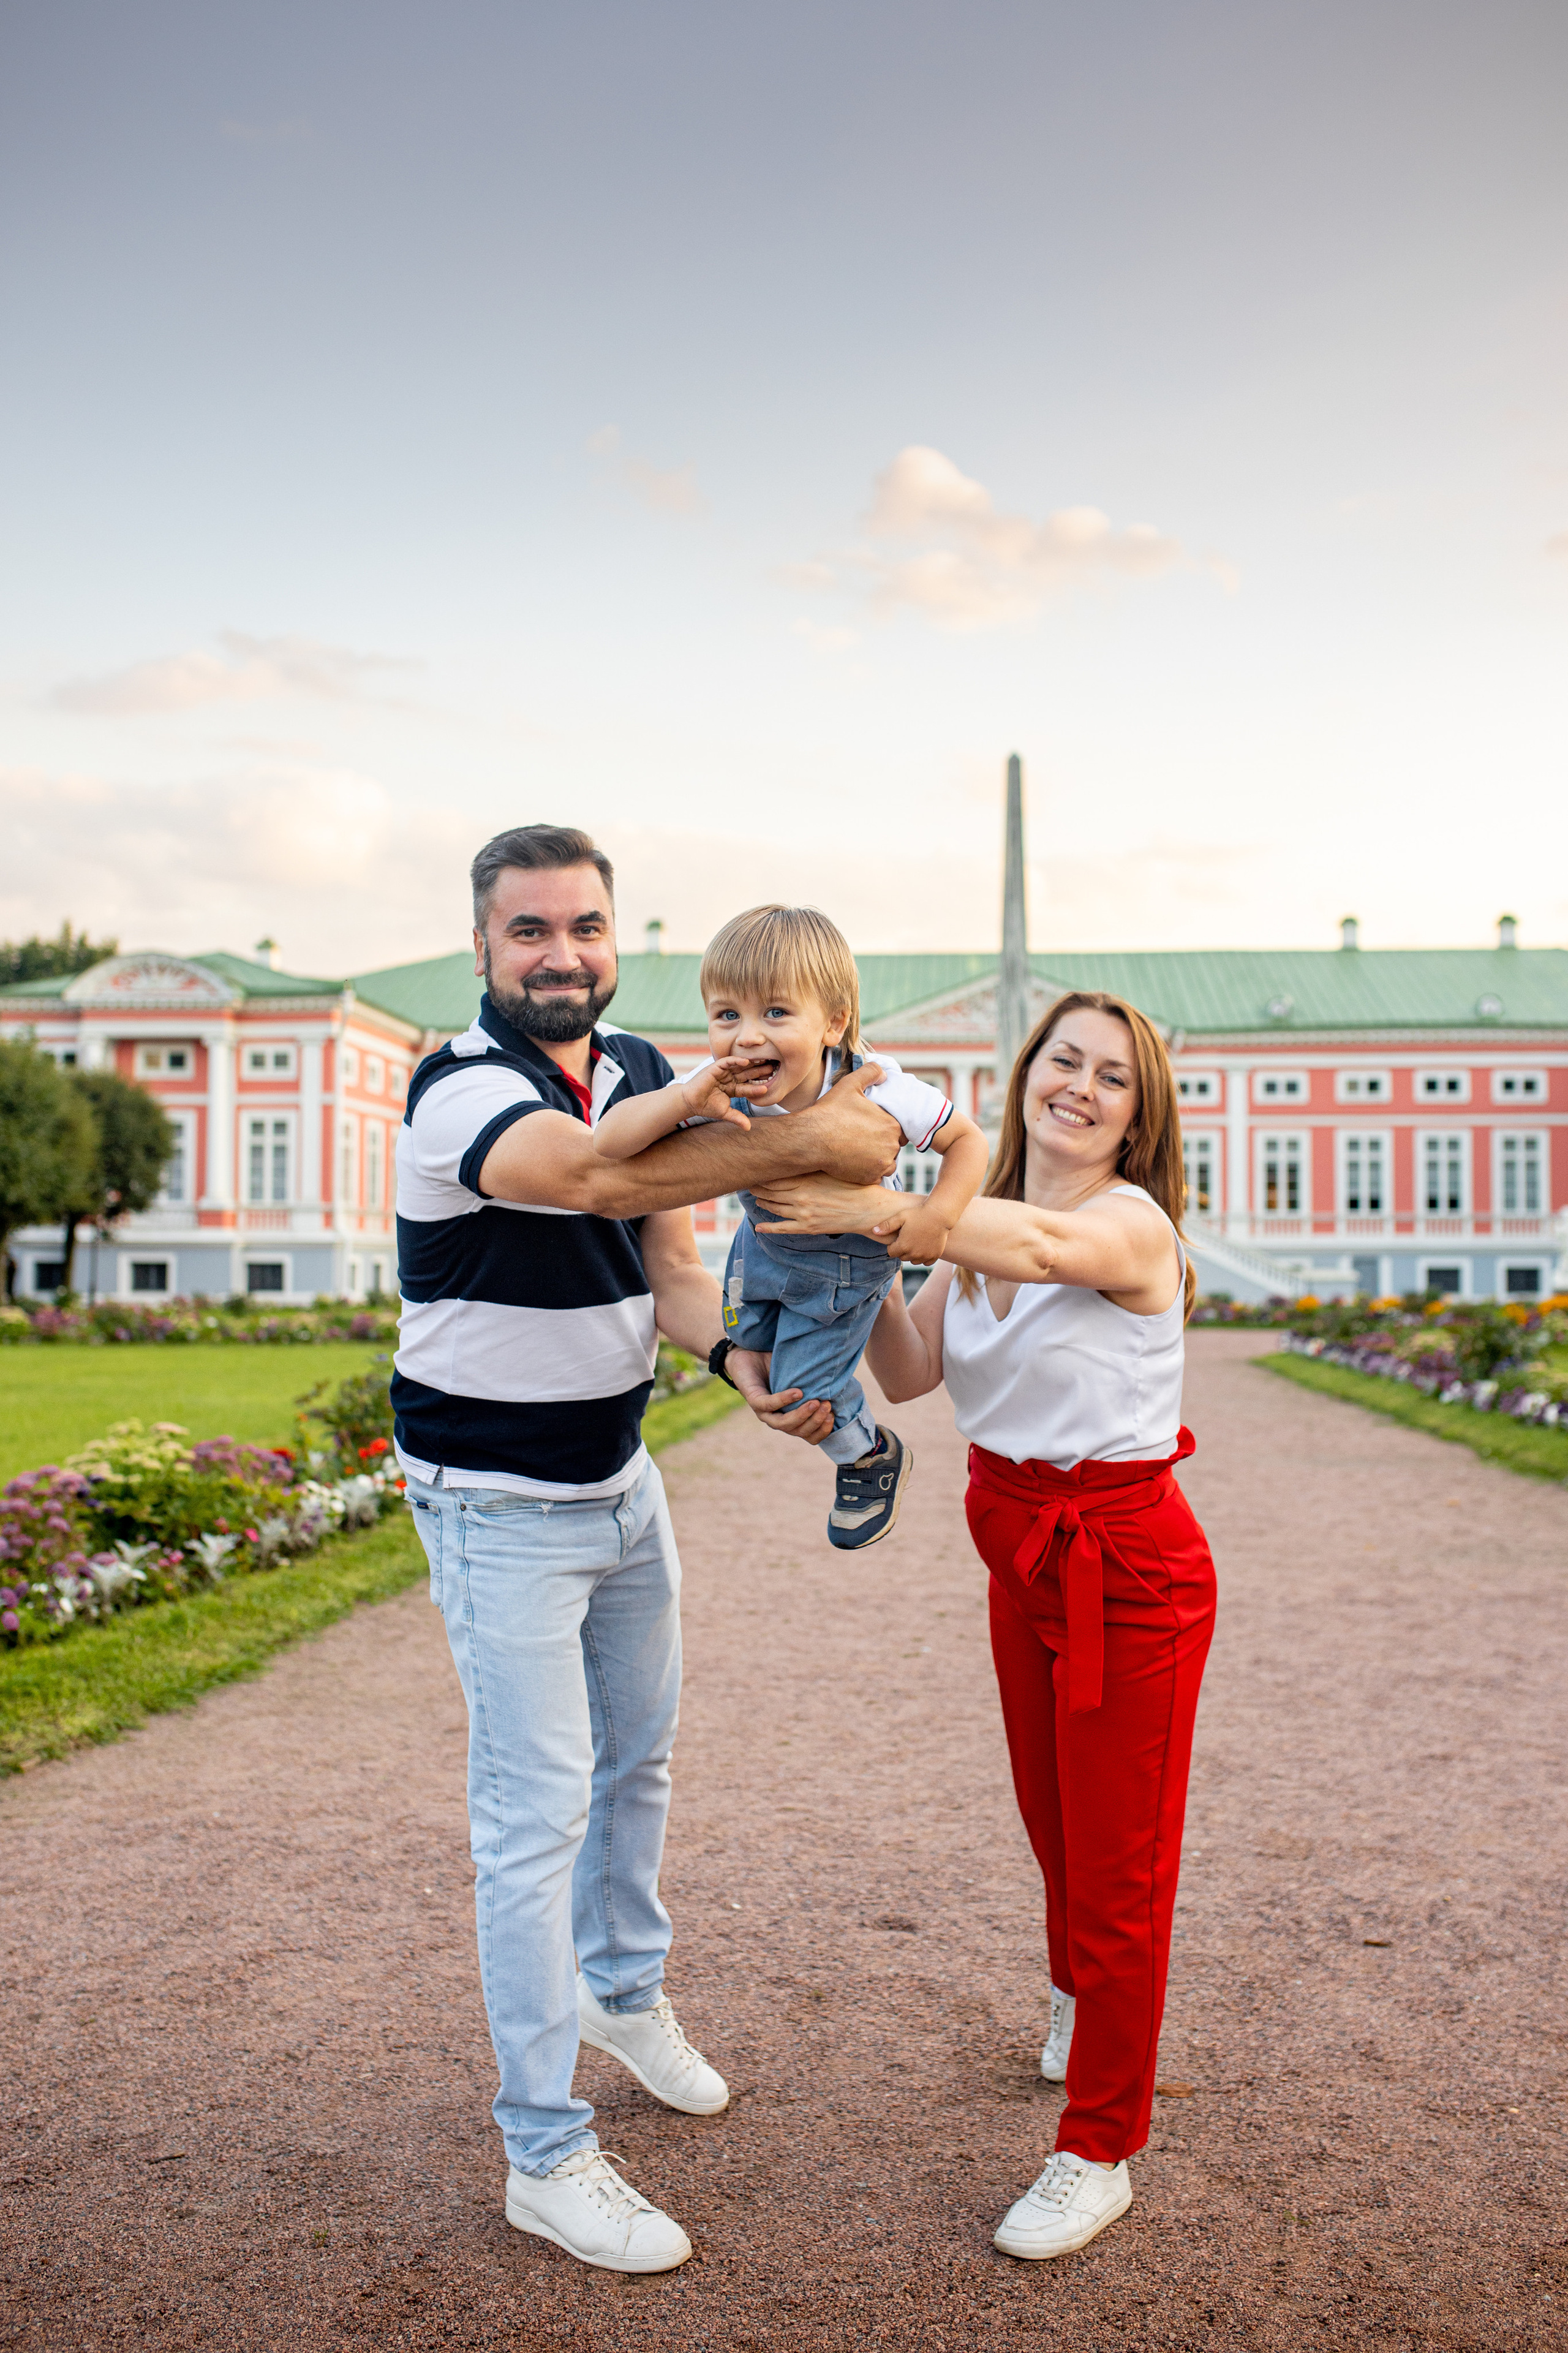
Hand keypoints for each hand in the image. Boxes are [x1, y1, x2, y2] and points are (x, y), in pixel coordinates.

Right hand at [680, 1055, 771, 1130]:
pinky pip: (728, 1062)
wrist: (691, 1102)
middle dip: (759, 1072)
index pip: (748, 1086)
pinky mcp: (716, 1067)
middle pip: (747, 1074)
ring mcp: (723, 1072)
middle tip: (773, 1068)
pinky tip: (746, 1061)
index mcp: (733, 1088)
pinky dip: (736, 1060)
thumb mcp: (725, 1113)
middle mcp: (730, 1078)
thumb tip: (748, 1128)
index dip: (757, 1086)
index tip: (769, 1086)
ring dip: (751, 1064)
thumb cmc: (706, 1106)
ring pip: (740, 1066)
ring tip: (763, 1061)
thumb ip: (737, 1118)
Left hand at [726, 1346, 833, 1443]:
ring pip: (784, 1424)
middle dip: (816, 1421)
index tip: (833, 1415)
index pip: (809, 1436)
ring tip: (816, 1402)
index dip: (822, 1430)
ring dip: (802, 1415)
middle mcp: (778, 1419)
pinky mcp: (753, 1400)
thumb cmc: (778, 1365)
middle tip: (827, 1405)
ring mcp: (764, 1412)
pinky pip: (769, 1404)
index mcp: (791, 1418)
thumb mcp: (802, 1377)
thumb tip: (843, 1383)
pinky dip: (784, 1399)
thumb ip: (817, 1383)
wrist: (750, 1353)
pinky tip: (798, 1392)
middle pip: (799, 1432)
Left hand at [750, 1172, 892, 1235]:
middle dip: (758, 1187)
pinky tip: (758, 1227)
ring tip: (756, 1199)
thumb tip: (797, 1156)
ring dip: (762, 1203)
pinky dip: (769, 1228)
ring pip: (774, 1207)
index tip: (754, 1168)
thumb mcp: (831, 1171)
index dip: (762, 1174)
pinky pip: (783, 1228)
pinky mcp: (808, 1227)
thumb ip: (812, 1166)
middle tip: (748, 1182)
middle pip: (771, 1191)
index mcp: (806, 1179)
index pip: (775, 1176)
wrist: (869, 1209)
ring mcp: (803, 1213)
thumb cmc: (854, 1186)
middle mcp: (801, 1196)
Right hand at [794, 1062, 901, 1183]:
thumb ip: (870, 1073)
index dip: (885, 1127)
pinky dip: (868, 1171)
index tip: (871, 1126)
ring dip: (878, 1158)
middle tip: (862, 1138)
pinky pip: (875, 1176)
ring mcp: (881, 1164)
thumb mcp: (850, 1084)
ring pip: (887, 1162)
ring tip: (859, 1151)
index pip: (898, 1129)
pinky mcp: (869, 1178)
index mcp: (892, 1125)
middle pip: (893, 1146)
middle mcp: (892, 1146)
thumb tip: (884, 1074)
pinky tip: (854, 1162)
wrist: (812, 1139)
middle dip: (882, 1143)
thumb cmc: (830, 1112)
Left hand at [871, 1199, 950, 1264]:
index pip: (891, 1252)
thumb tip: (873, 1231)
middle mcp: (914, 1254)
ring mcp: (925, 1256)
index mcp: (903, 1246)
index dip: (892, 1245)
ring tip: (915, 1241)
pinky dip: (923, 1257)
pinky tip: (924, 1247)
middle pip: (902, 1257)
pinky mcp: (935, 1256)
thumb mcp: (900, 1217)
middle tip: (907, 1237)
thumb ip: (886, 1226)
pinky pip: (925, 1262)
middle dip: (902, 1249)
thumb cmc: (918, 1214)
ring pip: (913, 1261)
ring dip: (912, 1254)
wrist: (940, 1215)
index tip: (898, 1236)